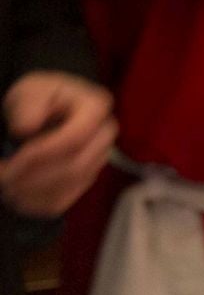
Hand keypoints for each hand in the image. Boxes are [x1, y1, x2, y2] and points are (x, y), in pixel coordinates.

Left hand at [0, 72, 115, 217]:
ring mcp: (98, 160)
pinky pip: (62, 201)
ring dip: (32, 191)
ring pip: (68, 187)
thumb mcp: (30, 91)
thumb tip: (27, 127)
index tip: (14, 159)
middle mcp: (104, 135)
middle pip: (77, 167)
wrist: (46, 110)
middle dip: (36, 176)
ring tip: (6, 184)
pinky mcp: (85, 180)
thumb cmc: (39, 99)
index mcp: (95, 108)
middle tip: (3, 176)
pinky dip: (35, 203)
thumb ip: (30, 104)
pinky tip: (17, 194)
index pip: (77, 138)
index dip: (44, 153)